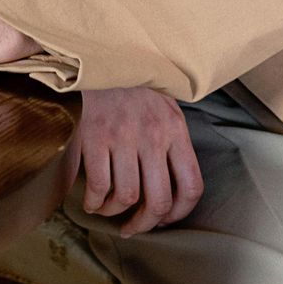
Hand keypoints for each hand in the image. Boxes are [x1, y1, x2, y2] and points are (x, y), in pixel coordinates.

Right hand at [75, 86, 204, 235]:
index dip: (179, 212)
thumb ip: (170, 137)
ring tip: (107, 210)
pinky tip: (91, 201)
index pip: (191, 185)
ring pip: (127, 197)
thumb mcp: (162, 103)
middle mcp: (152, 136)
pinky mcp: (94, 136)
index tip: (163, 219)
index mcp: (174, 128)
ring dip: (115, 212)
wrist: (95, 56)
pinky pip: (99, 186)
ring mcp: (122, 137)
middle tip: (133, 227)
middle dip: (145, 223)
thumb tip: (170, 179)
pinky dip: (94, 202)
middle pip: (159, 200)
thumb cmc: (129, 82)